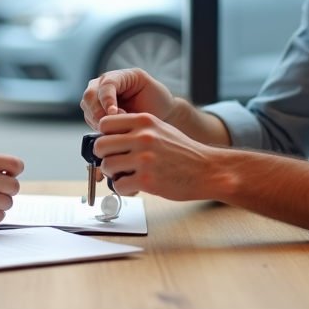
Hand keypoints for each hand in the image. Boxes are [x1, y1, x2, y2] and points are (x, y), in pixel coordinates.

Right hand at [80, 68, 177, 129]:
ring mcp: (97, 98)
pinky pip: (90, 120)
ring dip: (100, 121)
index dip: (107, 100)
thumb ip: (131, 97)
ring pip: (87, 109)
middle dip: (99, 112)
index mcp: (118, 76)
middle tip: (113, 124)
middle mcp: (103, 84)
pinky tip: (113, 131)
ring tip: (118, 128)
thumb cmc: (156, 100)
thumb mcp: (149, 92)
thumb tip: (112, 114)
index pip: (105, 85)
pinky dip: (100, 127)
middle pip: (90, 95)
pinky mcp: (95, 112)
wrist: (159, 113)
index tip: (114, 113)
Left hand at [94, 112, 218, 200]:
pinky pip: (118, 185)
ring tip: (127, 175)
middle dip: (104, 156)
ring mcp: (144, 159)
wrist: (207, 170)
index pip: (105, 123)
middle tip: (115, 162)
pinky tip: (136, 185)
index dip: (105, 135)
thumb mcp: (160, 129)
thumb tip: (107, 138)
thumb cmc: (183, 152)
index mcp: (144, 121)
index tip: (112, 145)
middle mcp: (143, 137)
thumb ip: (135, 130)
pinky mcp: (147, 180)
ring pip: (106, 166)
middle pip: (100, 145)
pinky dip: (123, 188)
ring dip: (113, 174)